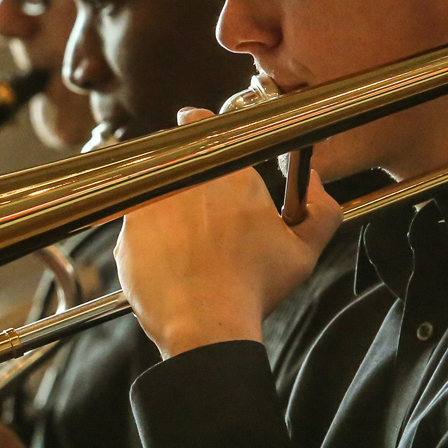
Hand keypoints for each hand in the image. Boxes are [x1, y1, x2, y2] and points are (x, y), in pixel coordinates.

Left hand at [115, 108, 341, 356]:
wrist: (206, 325)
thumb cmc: (254, 288)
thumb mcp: (304, 251)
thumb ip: (321, 210)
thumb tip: (314, 184)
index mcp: (229, 174)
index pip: (200, 122)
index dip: (197, 127)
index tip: (200, 140)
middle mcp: (184, 180)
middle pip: (174, 158)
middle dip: (184, 174)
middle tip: (197, 205)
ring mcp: (150, 205)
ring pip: (152, 192)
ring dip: (165, 207)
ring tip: (185, 242)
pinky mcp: (127, 232)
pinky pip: (135, 227)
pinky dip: (147, 239)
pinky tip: (168, 262)